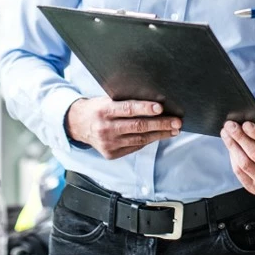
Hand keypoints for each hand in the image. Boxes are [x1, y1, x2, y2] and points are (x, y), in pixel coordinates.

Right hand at [65, 97, 180, 159]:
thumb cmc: (97, 108)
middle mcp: (106, 128)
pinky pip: (134, 147)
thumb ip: (125, 102)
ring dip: (159, 134)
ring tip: (173, 129)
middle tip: (177, 122)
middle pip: (138, 126)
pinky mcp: (111, 154)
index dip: (145, 108)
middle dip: (161, 124)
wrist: (77, 125)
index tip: (161, 108)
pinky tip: (158, 136)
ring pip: (140, 139)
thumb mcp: (107, 100)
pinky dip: (148, 141)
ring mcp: (108, 144)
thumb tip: (154, 103)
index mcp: (104, 110)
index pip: (128, 109)